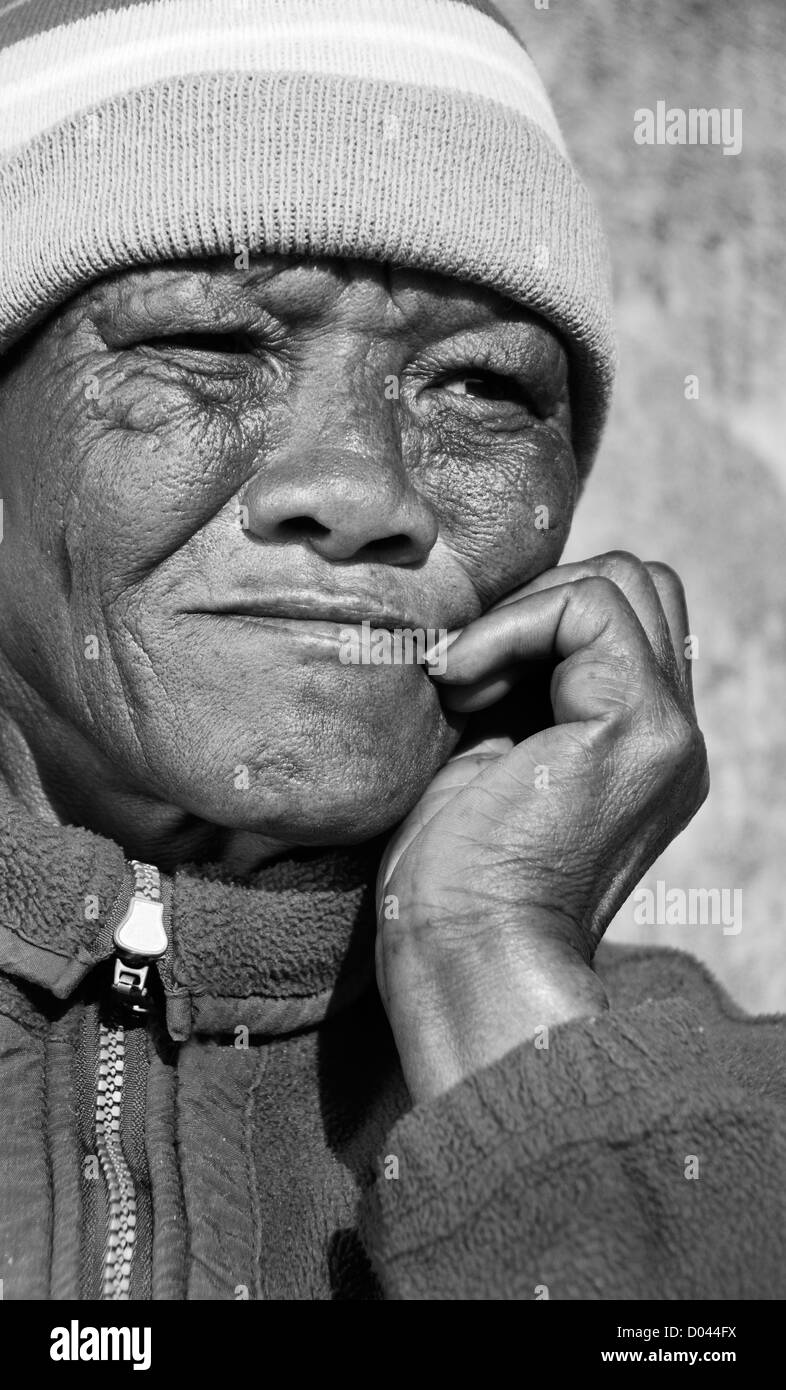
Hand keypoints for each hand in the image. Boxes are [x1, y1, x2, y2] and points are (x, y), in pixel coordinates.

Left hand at [376, 552, 708, 1102]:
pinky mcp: (639, 728)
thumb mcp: (493, 756)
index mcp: (641, 746)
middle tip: (471, 677)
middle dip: (540, 602)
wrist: (463, 954)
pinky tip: (462, 688)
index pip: (624, 618)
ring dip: (526, 612)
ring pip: (626, 580)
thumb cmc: (452, 875)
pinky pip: (589, 606)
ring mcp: (667, 732)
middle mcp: (672, 736)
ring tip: (467, 688)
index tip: (464, 685)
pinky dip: (510, 627)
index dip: (538, 621)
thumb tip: (501, 611)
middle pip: (642, 584)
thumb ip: (528, 688)